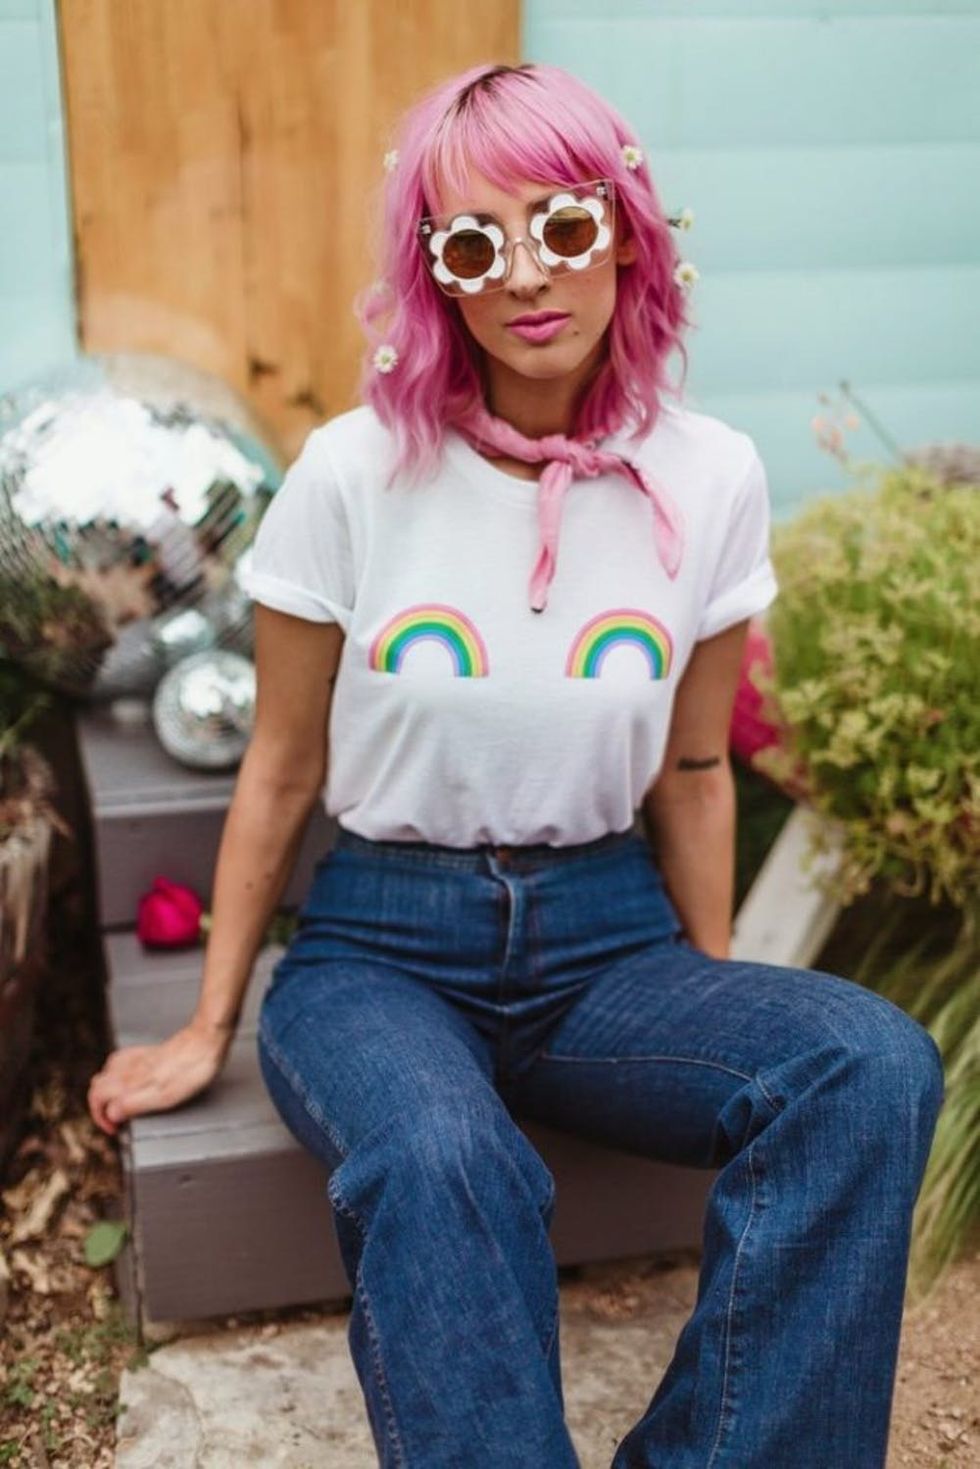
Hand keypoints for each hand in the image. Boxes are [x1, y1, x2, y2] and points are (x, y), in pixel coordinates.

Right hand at [87, 1019, 233, 1135]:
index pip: (97, 1098)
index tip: (115, 1129)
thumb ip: (133, 1104)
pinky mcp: (148, 1052)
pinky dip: (116, 1073)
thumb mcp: (164, 1095)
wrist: (206, 1040)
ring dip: (105, 1091)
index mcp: (131, 1080)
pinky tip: (127, 1078)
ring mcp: (138, 1058)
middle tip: (113, 1120)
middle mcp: (129, 1068)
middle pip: (97, 1086)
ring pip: (106, 1073)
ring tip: (116, 1104)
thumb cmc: (191, 1069)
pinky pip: (120, 1061)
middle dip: (98, 1106)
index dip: (101, 1118)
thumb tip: (112, 1114)